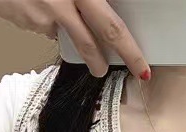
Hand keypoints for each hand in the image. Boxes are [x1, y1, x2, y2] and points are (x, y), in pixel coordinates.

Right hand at [0, 0, 147, 78]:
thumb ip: (80, 3)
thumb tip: (99, 22)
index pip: (113, 14)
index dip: (130, 33)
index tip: (143, 49)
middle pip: (111, 27)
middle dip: (129, 53)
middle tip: (140, 70)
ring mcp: (58, 4)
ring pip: (86, 41)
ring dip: (97, 61)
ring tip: (101, 70)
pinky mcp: (42, 20)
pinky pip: (60, 35)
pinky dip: (60, 36)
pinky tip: (48, 24)